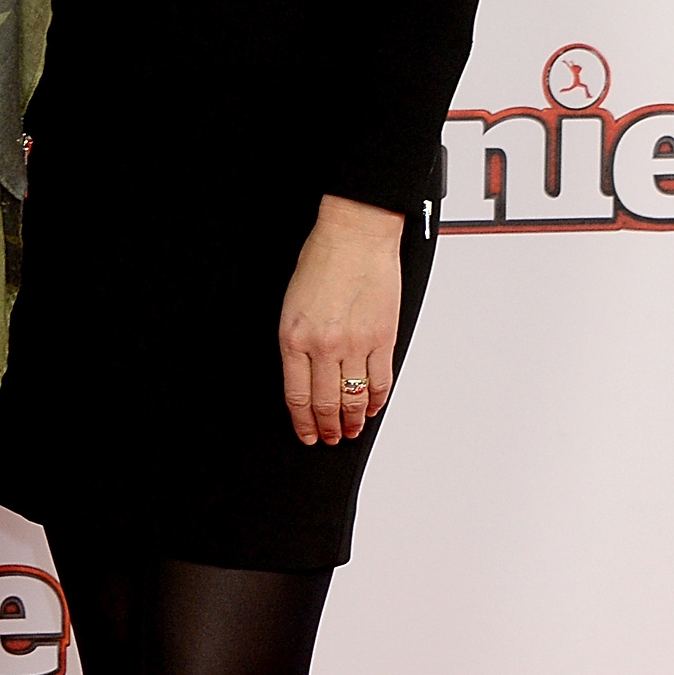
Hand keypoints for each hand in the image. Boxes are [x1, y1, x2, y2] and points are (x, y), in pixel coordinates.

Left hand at [279, 197, 403, 445]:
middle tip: (330, 439)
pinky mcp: (382, 338)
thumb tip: (306, 378)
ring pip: (353, 399)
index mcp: (293, 338)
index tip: (307, 436)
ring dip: (351, 421)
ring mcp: (355, 344)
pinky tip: (371, 408)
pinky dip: (375, 400)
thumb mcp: (291, 305)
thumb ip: (297, 343)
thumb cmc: (321, 261)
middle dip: (327, 428)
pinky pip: (379, 381)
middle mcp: (323, 346)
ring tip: (350, 431)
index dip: (303, 423)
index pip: (297, 396)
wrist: (355, 235)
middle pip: (325, 404)